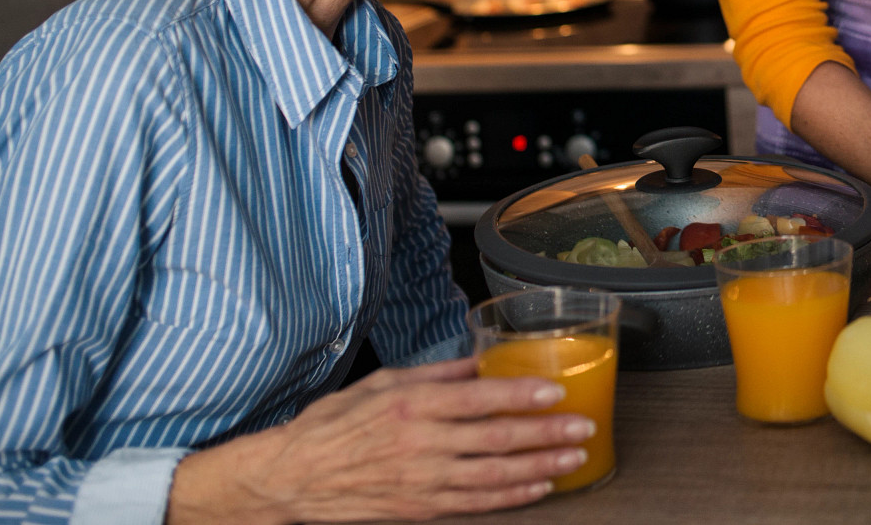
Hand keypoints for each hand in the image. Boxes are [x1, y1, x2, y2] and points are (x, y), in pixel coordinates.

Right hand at [166, 358, 594, 523]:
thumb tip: (476, 361)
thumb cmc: (330, 428)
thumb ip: (432, 372)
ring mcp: (421, 481)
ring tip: (572, 459)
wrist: (288, 481)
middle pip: (497, 440)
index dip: (522, 395)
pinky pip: (474, 504)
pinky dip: (510, 498)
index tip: (555, 391)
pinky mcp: (418, 509)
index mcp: (412, 404)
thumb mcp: (378, 383)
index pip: (480, 398)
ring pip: (494, 477)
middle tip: (581, 427)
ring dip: (539, 468)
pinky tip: (537, 489)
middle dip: (546, 434)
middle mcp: (421, 444)